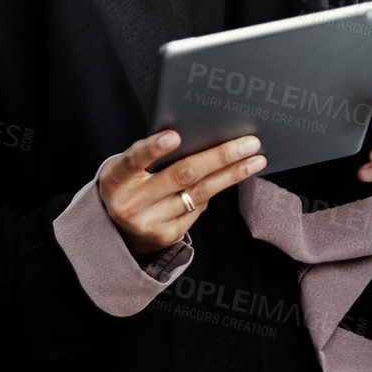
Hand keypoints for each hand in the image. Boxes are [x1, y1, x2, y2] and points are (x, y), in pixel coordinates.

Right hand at [97, 131, 265, 253]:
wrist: (116, 228)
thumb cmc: (128, 183)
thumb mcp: (127, 167)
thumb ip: (150, 153)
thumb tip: (197, 136)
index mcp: (115, 178)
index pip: (133, 160)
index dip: (153, 148)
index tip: (175, 135)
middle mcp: (131, 204)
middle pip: (182, 175)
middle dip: (220, 157)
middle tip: (249, 143)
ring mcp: (150, 223)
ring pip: (199, 193)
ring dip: (231, 175)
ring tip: (255, 160)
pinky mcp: (167, 235)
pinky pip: (198, 208)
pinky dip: (214, 190)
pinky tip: (230, 177)